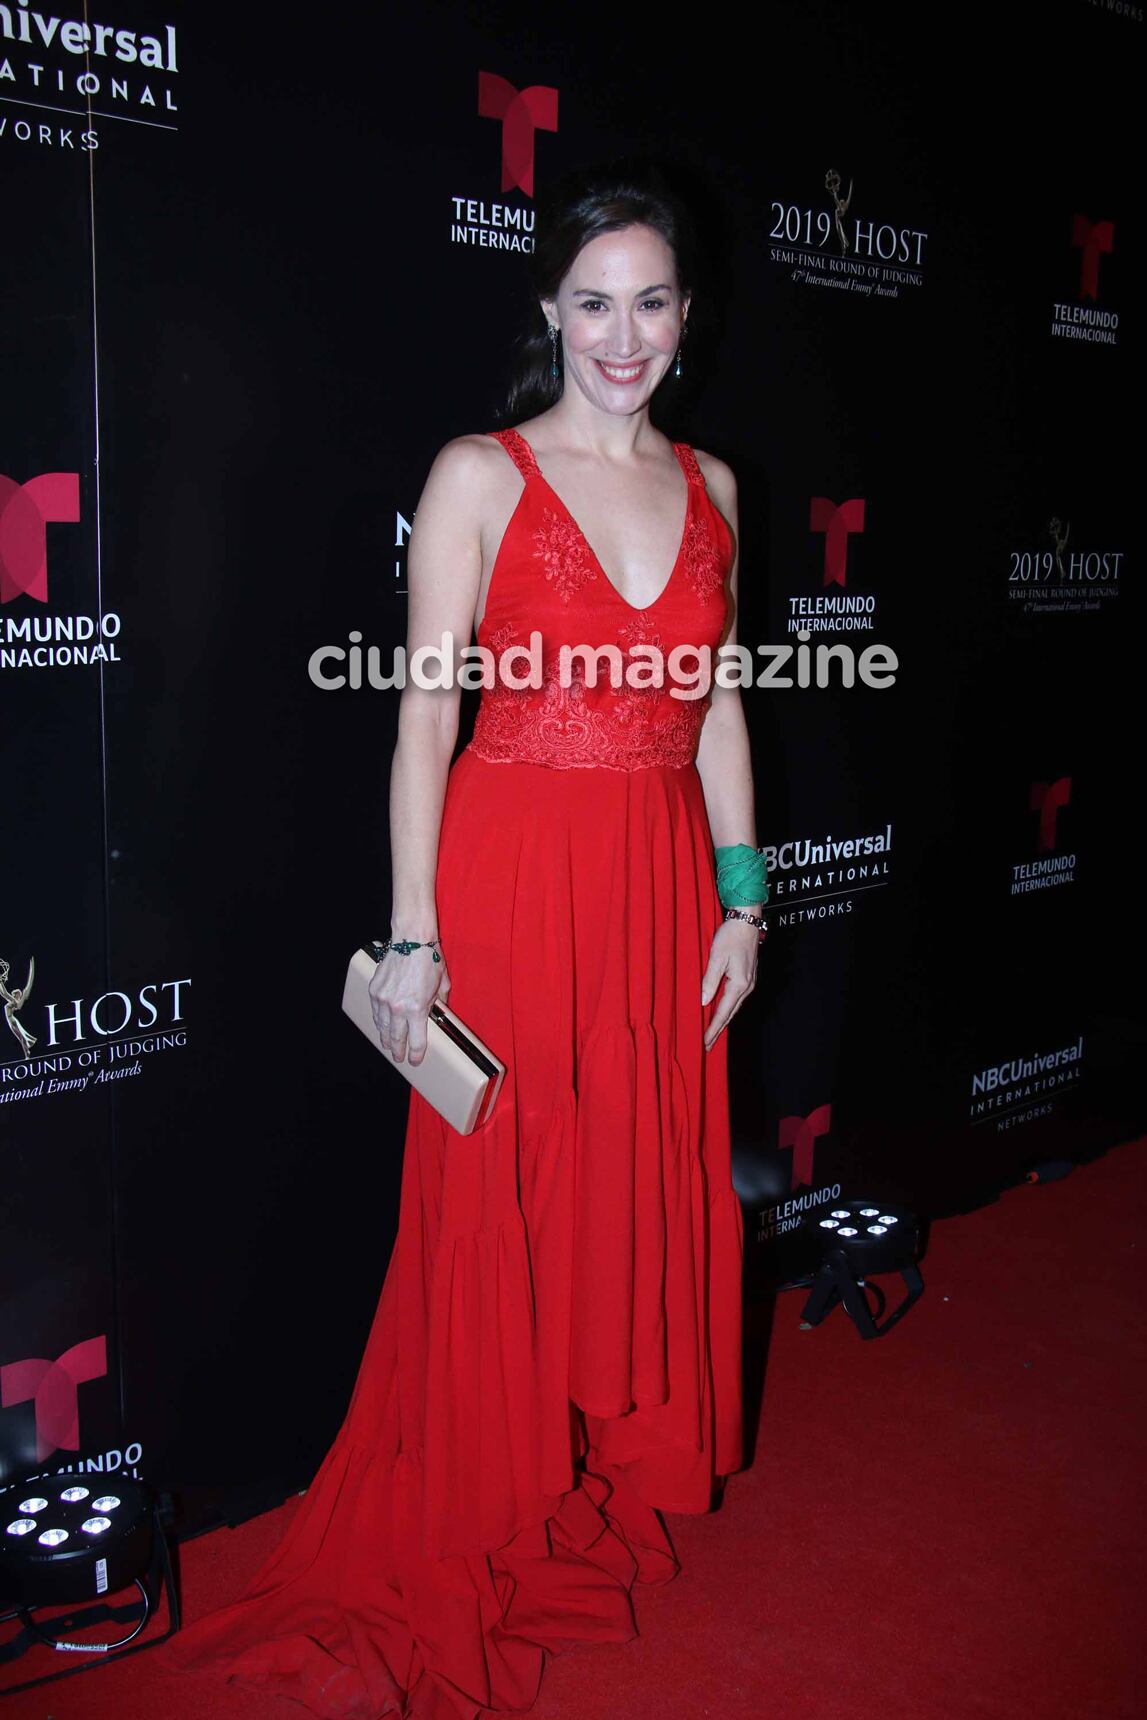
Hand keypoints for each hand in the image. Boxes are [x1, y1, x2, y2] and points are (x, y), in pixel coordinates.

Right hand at [369, 946, 450, 1065]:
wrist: (411, 938)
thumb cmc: (430, 958)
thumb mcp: (442, 984)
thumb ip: (440, 1002)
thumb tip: (439, 1011)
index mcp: (417, 1009)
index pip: (416, 1041)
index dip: (415, 1054)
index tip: (415, 1060)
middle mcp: (397, 1007)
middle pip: (396, 1038)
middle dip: (398, 1051)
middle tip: (399, 1057)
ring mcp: (383, 999)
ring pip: (382, 1027)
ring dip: (386, 1038)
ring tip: (389, 1045)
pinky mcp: (375, 990)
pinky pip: (375, 1012)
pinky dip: (378, 1021)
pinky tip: (381, 1025)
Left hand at [700, 919, 759, 1050]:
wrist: (747, 921)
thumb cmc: (731, 936)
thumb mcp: (716, 958)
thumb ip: (710, 981)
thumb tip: (704, 1002)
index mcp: (739, 984)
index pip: (723, 1013)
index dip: (713, 1029)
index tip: (705, 1043)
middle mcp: (747, 986)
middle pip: (730, 1014)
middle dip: (718, 1030)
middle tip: (707, 1046)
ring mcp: (749, 982)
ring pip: (734, 1007)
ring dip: (723, 1020)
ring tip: (712, 1033)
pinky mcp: (748, 977)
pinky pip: (736, 999)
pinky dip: (727, 1009)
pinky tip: (720, 1012)